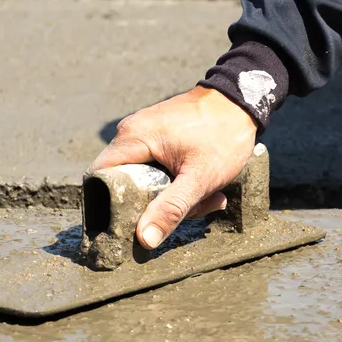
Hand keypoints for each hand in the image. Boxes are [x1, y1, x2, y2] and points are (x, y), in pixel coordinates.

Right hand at [89, 86, 257, 249]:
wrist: (242, 102)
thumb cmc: (223, 135)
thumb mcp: (199, 178)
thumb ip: (171, 208)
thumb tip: (144, 239)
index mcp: (132, 138)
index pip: (99, 178)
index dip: (109, 205)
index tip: (132, 224)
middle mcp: (131, 132)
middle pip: (125, 182)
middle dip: (155, 203)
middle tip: (189, 208)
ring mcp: (144, 133)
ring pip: (145, 178)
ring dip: (173, 195)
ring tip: (206, 196)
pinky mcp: (158, 136)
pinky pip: (157, 168)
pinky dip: (179, 182)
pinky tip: (203, 185)